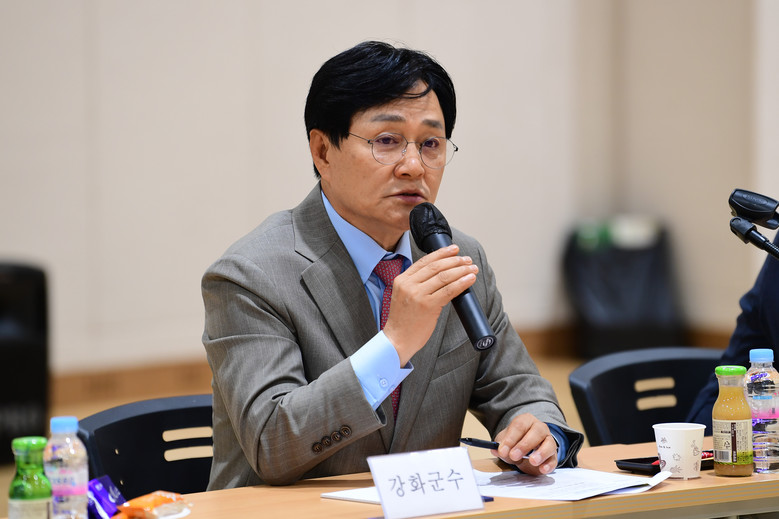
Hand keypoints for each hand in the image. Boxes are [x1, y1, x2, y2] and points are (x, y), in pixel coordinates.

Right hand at [382, 244, 477, 364]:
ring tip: (472, 269)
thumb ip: (417, 284)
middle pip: (436, 266)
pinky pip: (449, 290)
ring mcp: (418, 295)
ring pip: (444, 276)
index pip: (424, 261)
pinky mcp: (428, 306)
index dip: (441, 253)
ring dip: (461, 271)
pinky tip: (469, 280)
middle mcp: (409, 285)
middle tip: (467, 260)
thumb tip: (441, 275)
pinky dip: (461, 283)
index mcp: (401, 280)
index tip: (453, 249)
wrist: (397, 340)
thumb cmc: (404, 321)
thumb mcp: (404, 296)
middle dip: (455, 261)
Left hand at [491, 414, 557, 474]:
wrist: (524, 452)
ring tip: (532, 461)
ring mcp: (549, 441)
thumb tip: (496, 450)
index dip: (510, 438)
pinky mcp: (553, 455)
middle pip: (536, 432)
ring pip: (549, 444)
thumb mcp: (505, 443)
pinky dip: (549, 465)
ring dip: (541, 453)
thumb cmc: (514, 443)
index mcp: (526, 421)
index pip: (519, 426)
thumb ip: (501, 447)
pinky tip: (542, 469)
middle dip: (525, 445)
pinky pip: (554, 459)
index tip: (502, 450)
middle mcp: (540, 428)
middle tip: (514, 456)